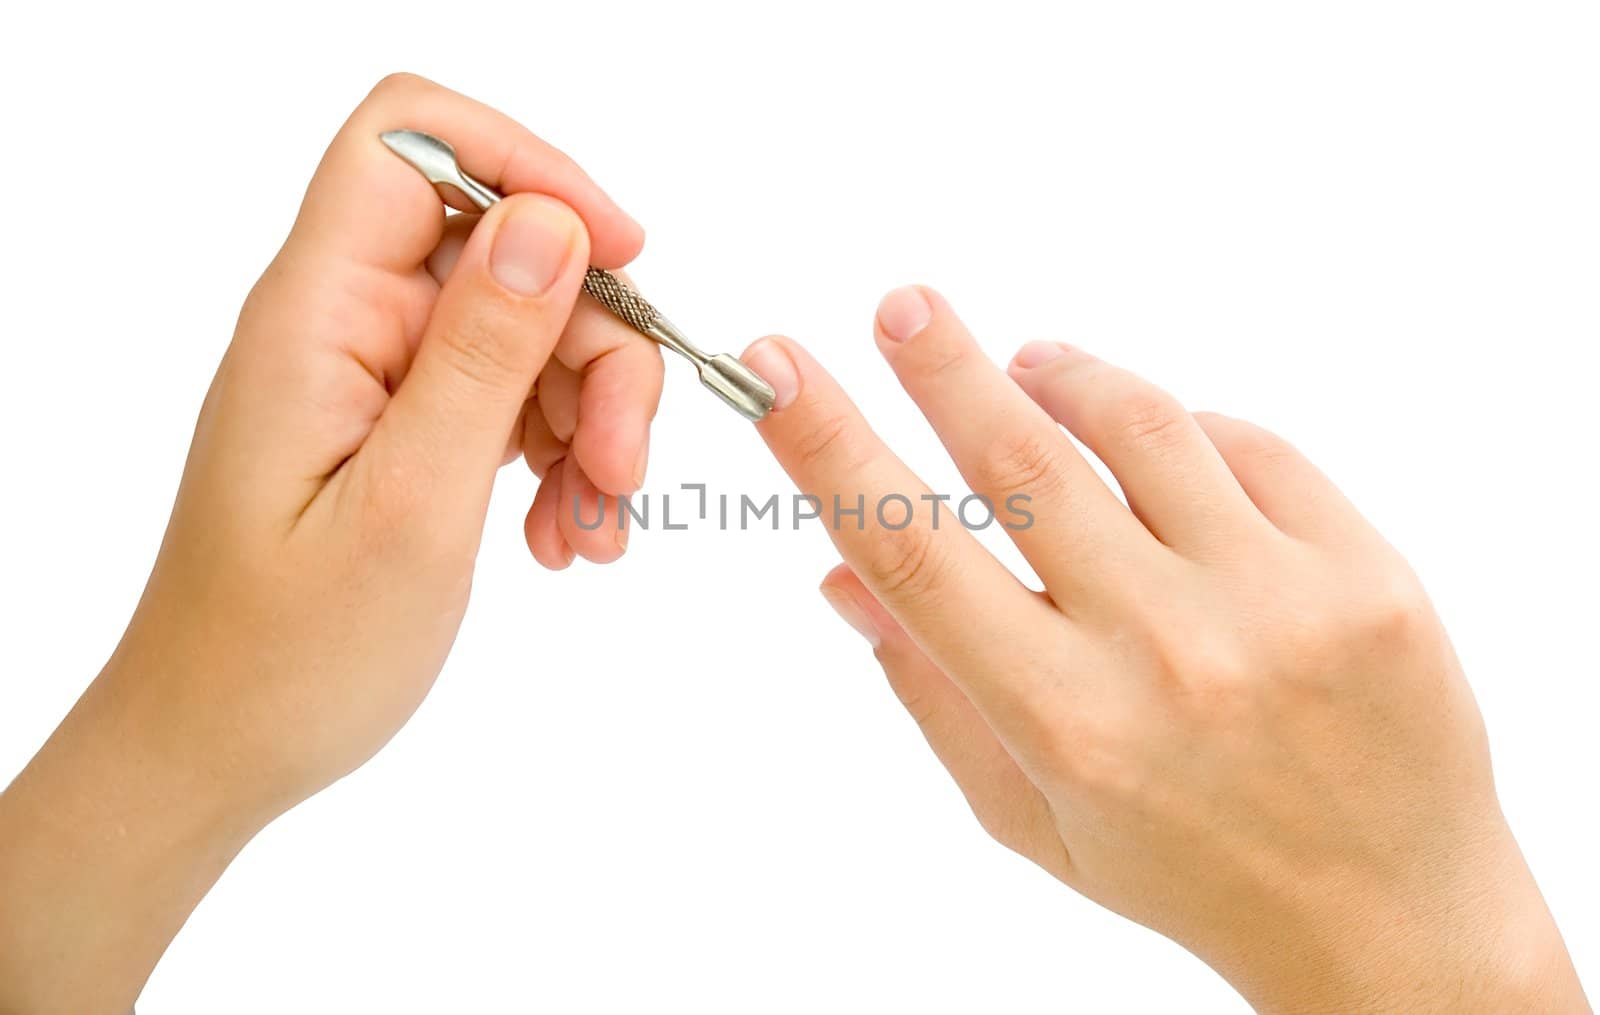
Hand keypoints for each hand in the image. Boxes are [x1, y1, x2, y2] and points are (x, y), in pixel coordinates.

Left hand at [0, 73, 658, 1012]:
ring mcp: (375, 372)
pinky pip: (511, 396)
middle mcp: (343, 322)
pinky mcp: (403, 422)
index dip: (528, 167)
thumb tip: (550, 222)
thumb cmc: (289, 651)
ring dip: (590, 420)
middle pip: (506, 253)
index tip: (622, 259)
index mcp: (317, 315)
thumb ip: (483, 353)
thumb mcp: (411, 503)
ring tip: (593, 526)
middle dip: (594, 349)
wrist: (221, 744)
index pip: (411, 141)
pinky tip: (565, 535)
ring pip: (528, 330)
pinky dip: (560, 458)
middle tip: (624, 466)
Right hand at [742, 287, 1588, 1011]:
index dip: (828, 446)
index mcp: (1066, 722)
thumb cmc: (1185, 869)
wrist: (1386, 916)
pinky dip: (1184, 427)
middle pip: (1023, 462)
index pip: (913, 552)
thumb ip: (933, 693)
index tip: (776, 368)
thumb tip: (842, 573)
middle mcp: (1168, 653)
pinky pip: (1251, 448)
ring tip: (1027, 364)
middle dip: (943, 365)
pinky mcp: (1367, 574)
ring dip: (1065, 379)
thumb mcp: (1030, 816)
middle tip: (903, 305)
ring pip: (1142, 429)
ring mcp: (1279, 604)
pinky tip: (1154, 441)